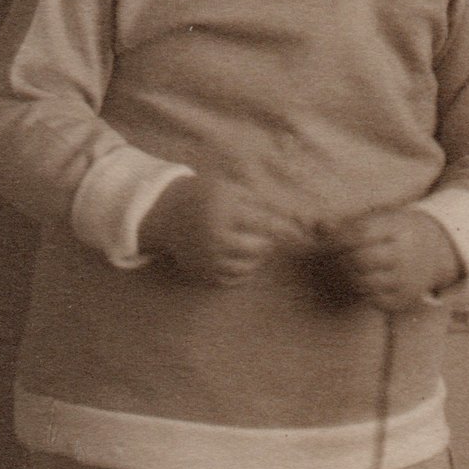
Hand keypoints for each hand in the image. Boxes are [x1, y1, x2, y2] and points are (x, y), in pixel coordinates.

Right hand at [141, 175, 303, 286]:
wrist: (167, 213)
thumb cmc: (205, 196)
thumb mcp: (230, 188)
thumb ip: (260, 201)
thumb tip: (295, 218)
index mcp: (224, 209)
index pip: (265, 223)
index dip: (285, 229)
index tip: (301, 233)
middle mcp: (215, 235)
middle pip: (259, 249)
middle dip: (266, 243)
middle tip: (264, 237)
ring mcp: (208, 257)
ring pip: (247, 267)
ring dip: (256, 259)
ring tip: (250, 247)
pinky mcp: (202, 272)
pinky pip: (232, 280)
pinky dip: (242, 272)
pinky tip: (239, 259)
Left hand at [323, 209, 461, 311]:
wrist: (436, 251)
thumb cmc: (396, 232)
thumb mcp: (379, 219)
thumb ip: (347, 224)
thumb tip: (317, 227)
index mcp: (399, 228)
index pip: (360, 234)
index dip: (336, 239)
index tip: (325, 241)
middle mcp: (406, 254)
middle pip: (359, 260)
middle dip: (341, 259)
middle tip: (336, 258)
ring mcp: (407, 280)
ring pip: (363, 283)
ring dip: (348, 277)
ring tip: (349, 268)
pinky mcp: (405, 300)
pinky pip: (372, 300)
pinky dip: (362, 291)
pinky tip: (365, 280)